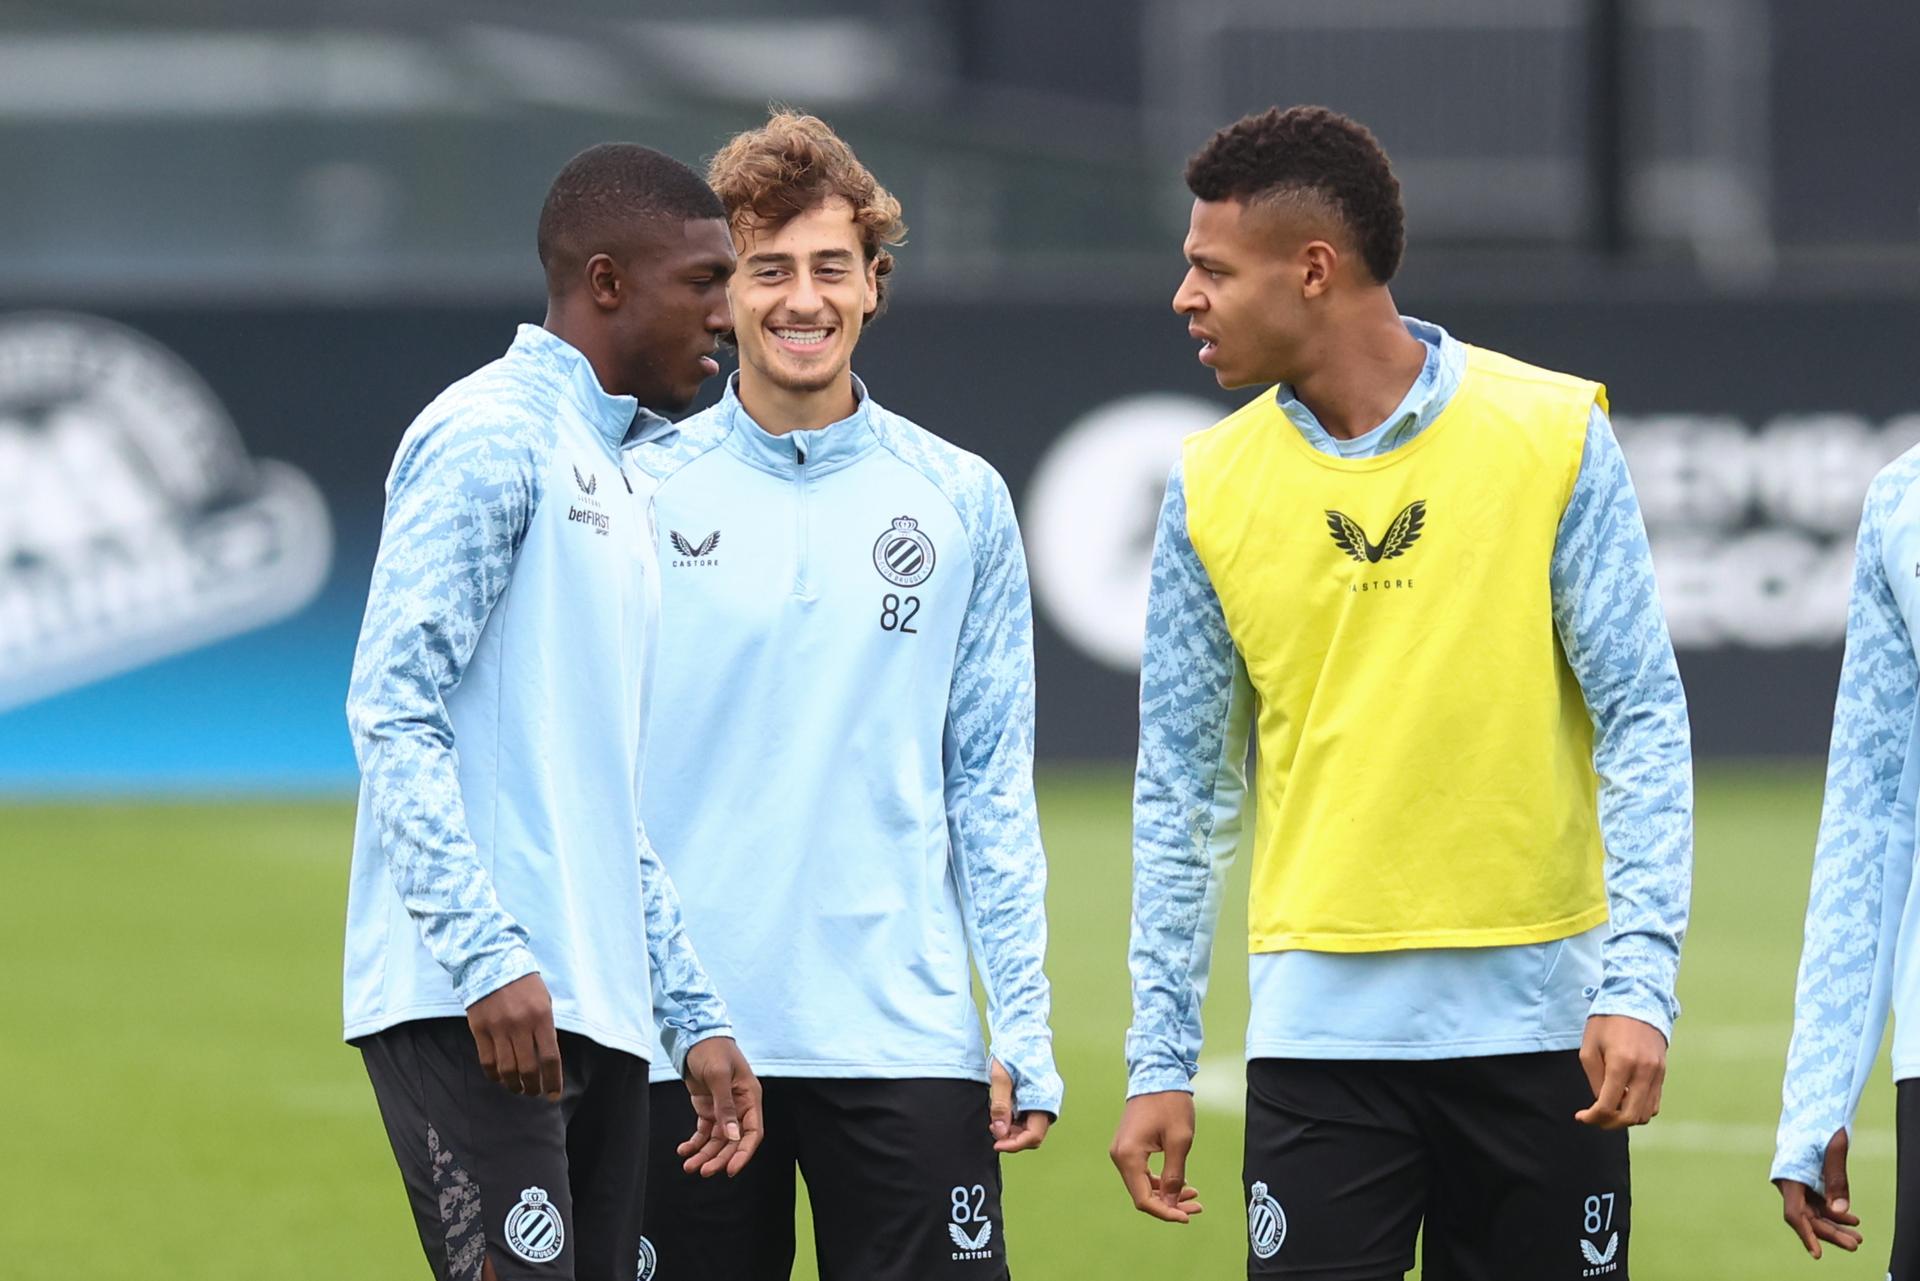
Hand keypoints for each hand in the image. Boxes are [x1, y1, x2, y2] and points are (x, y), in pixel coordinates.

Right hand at [466, 972, 562, 1100]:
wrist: (491, 962)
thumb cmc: (524, 983)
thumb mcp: (544, 1001)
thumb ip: (545, 1028)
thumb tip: (546, 1059)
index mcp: (541, 1017)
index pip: (550, 1058)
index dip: (553, 1081)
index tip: (554, 1095)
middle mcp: (520, 1025)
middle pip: (528, 1069)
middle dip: (533, 1087)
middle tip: (535, 1093)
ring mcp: (497, 1028)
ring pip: (506, 1069)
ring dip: (514, 1085)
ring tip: (518, 1089)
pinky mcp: (479, 1029)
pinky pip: (486, 1061)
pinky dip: (494, 1075)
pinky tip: (500, 1078)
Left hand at [676, 1037, 764, 1177]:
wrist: (695, 1038)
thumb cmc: (713, 1051)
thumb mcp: (719, 1076)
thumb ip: (725, 1106)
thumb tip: (732, 1136)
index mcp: (750, 1097)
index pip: (753, 1132)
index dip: (743, 1153)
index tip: (731, 1170)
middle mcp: (739, 1107)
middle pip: (733, 1141)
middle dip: (719, 1158)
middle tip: (703, 1171)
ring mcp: (723, 1109)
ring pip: (717, 1141)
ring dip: (705, 1155)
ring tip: (689, 1166)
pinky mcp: (708, 1109)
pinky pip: (704, 1132)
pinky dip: (695, 1143)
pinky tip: (683, 1150)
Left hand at [988, 1058, 1052, 1153]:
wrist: (1021, 1030)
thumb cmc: (1012, 1050)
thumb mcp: (1001, 1077)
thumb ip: (1000, 1106)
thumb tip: (1000, 1132)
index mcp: (1044, 1097)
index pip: (1034, 1135)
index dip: (1014, 1144)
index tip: (995, 1144)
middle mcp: (1049, 1100)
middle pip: (1034, 1134)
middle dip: (1013, 1138)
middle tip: (993, 1129)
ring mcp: (1046, 1098)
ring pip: (1032, 1127)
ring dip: (1014, 1130)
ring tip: (996, 1120)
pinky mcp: (1040, 1095)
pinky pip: (1031, 1116)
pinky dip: (1017, 1120)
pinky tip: (1003, 1112)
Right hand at [1110, 1091, 1205, 1222]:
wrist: (1158, 1073)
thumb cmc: (1170, 1103)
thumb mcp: (1180, 1141)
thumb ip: (1174, 1175)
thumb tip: (1170, 1202)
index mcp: (1128, 1155)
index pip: (1143, 1198)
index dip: (1165, 1212)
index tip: (1187, 1216)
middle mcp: (1119, 1155)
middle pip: (1142, 1194)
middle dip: (1169, 1204)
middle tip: (1196, 1206)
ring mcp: (1122, 1150)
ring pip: (1142, 1185)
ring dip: (1166, 1194)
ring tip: (1193, 1196)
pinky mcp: (1128, 1146)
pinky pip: (1141, 1172)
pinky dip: (1160, 1181)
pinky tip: (1181, 1183)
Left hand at [1575, 1014, 1666, 1127]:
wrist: (1637, 1000)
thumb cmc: (1607, 1022)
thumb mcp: (1589, 1047)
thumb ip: (1594, 1078)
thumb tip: (1600, 1103)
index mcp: (1621, 1064)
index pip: (1609, 1106)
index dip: (1593, 1117)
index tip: (1581, 1116)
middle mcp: (1643, 1072)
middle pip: (1630, 1116)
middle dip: (1609, 1123)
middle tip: (1595, 1118)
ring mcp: (1657, 1073)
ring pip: (1645, 1114)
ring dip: (1626, 1118)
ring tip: (1609, 1109)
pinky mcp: (1663, 1073)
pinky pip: (1654, 1103)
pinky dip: (1639, 1109)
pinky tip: (1624, 1100)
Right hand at [1777, 1129, 1862, 1257]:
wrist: (1813, 1104)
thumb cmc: (1822, 1121)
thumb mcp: (1834, 1148)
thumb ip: (1836, 1179)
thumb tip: (1841, 1212)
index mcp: (1788, 1175)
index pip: (1794, 1213)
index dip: (1806, 1234)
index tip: (1818, 1254)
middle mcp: (1789, 1183)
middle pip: (1808, 1217)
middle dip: (1830, 1233)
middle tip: (1855, 1244)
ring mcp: (1798, 1183)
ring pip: (1814, 1212)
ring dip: (1835, 1225)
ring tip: (1857, 1237)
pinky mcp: (1807, 1180)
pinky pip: (1819, 1203)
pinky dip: (1835, 1212)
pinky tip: (1852, 1219)